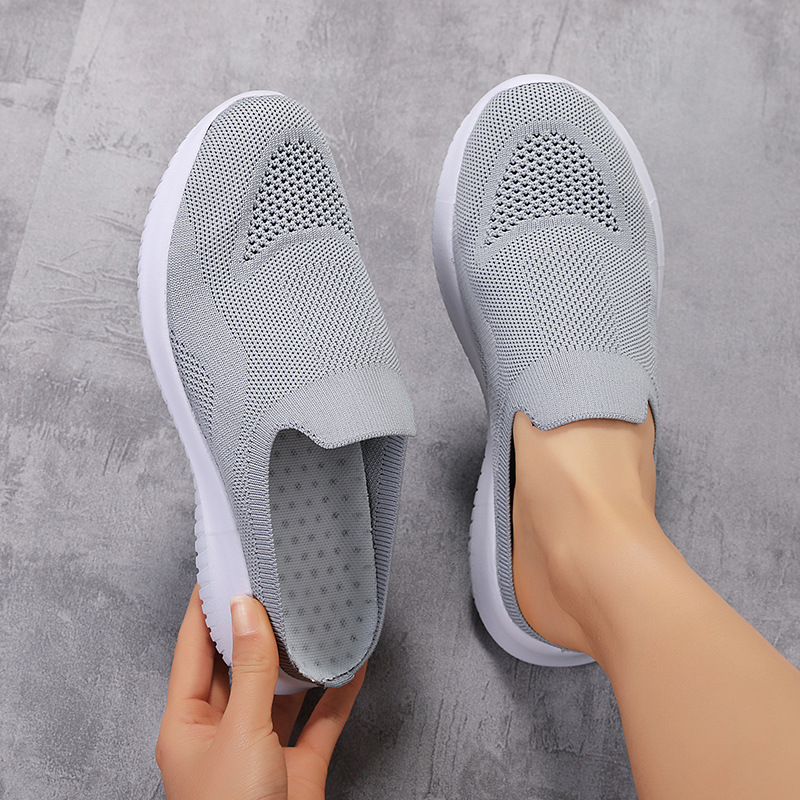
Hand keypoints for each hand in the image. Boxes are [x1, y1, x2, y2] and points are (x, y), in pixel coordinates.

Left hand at [156, 585, 365, 799]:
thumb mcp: (240, 733)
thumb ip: (250, 670)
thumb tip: (247, 611)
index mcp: (187, 725)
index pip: (194, 650)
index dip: (206, 608)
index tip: (223, 570)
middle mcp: (222, 733)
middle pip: (237, 666)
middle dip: (255, 627)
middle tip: (271, 585)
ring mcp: (261, 750)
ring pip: (280, 691)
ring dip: (297, 660)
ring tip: (311, 618)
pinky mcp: (298, 767)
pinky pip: (320, 719)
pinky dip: (336, 693)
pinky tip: (350, 667)